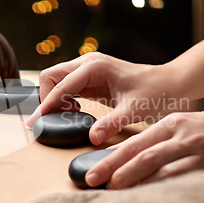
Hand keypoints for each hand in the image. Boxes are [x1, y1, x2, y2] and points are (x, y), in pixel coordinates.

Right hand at [26, 52, 184, 144]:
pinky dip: (64, 99)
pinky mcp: (90, 77)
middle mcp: (87, 63)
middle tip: (53, 121)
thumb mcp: (134, 111)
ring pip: (55, 80)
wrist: (169, 83)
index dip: (45, 106)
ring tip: (68, 117)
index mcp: (94, 67)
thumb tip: (92, 139)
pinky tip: (76, 112)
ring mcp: (87, 68)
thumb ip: (111, 124)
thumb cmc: (155, 92)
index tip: (34, 123)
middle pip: (50, 77)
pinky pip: (66, 86)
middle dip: (46, 99)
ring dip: (54, 99)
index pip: (59, 86)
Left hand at [86, 104, 203, 188]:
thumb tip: (136, 160)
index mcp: (173, 123)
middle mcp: (181, 132)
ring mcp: (197, 146)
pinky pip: (184, 176)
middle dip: (112, 165)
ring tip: (113, 188)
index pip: (136, 141)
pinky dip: (164, 186)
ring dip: (133, 176)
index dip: (112, 155)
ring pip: (157, 162)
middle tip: (92, 178)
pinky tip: (150, 196)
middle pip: (140, 150)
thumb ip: (165, 142)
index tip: (93, 168)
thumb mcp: (191, 128)